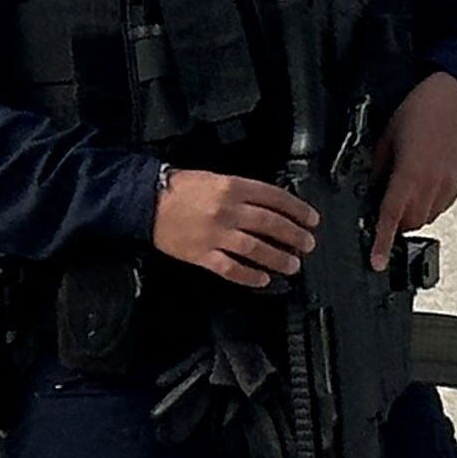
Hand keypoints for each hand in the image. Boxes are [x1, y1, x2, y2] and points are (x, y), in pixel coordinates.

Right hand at [154, 170, 317, 288]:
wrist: (145, 202)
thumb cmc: (178, 188)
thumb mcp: (215, 178)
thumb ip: (243, 191)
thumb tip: (271, 206)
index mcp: (232, 187)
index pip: (275, 198)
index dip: (298, 210)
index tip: (311, 219)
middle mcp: (227, 211)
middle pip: (271, 224)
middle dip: (294, 236)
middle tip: (308, 244)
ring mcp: (215, 235)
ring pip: (256, 249)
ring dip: (278, 258)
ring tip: (292, 265)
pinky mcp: (202, 255)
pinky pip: (231, 269)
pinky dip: (249, 276)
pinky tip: (263, 279)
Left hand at [369, 73, 456, 268]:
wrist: (456, 97)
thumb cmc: (420, 110)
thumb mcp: (387, 137)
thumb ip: (377, 168)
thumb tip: (368, 189)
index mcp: (410, 174)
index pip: (391, 217)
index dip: (382, 243)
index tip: (377, 262)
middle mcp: (433, 184)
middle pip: (409, 223)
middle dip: (394, 223)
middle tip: (383, 210)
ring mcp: (449, 186)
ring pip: (426, 218)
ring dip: (411, 214)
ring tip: (404, 192)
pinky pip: (441, 207)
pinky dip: (428, 205)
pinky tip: (422, 185)